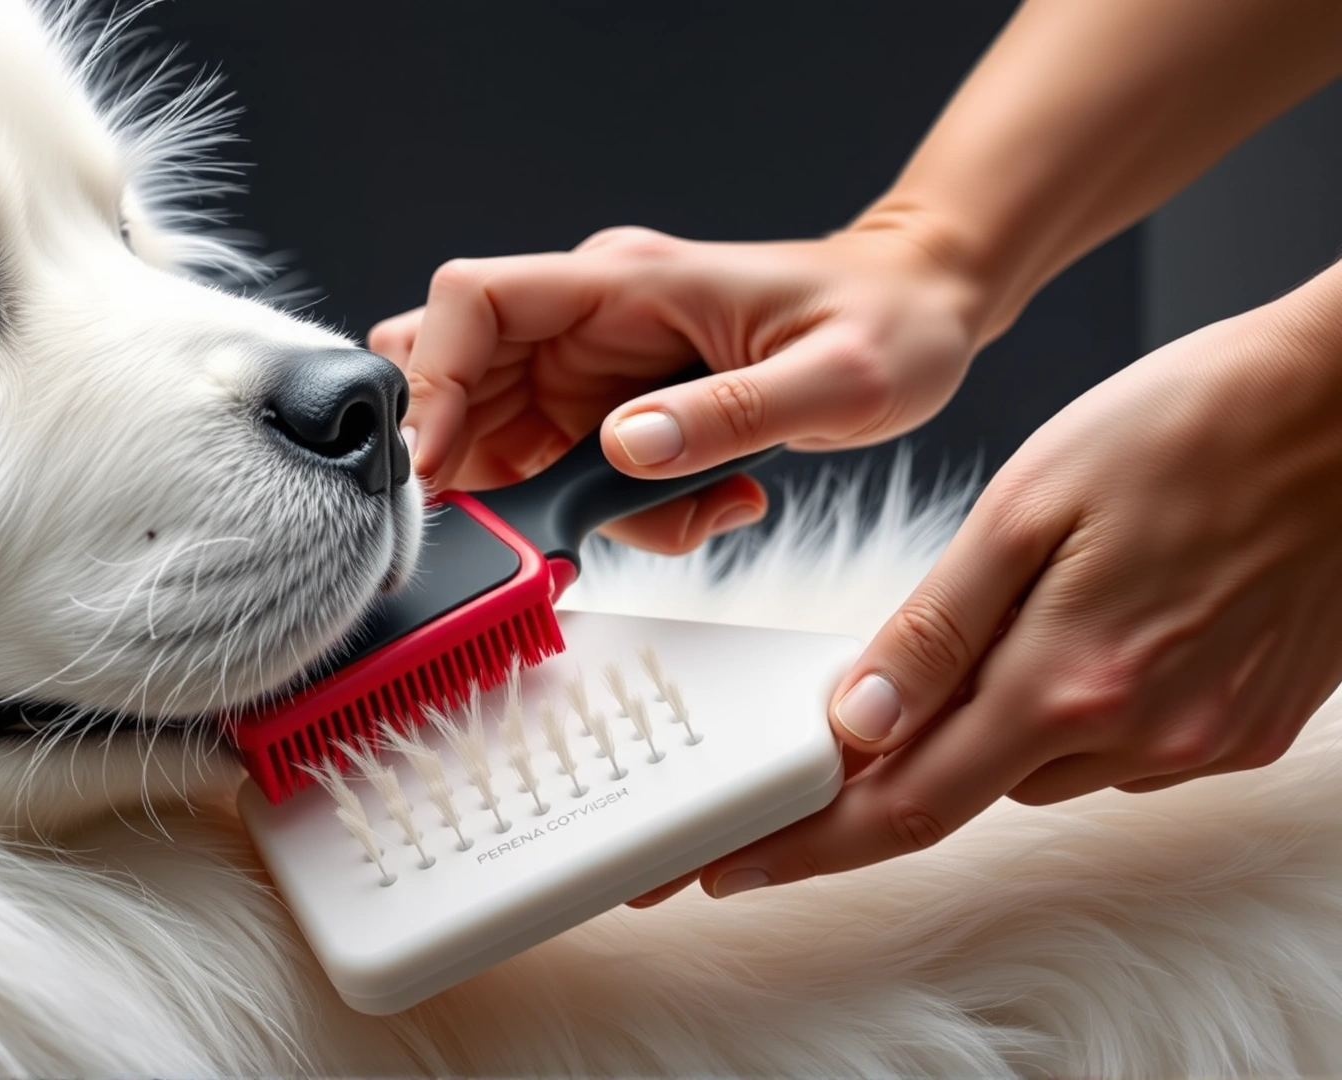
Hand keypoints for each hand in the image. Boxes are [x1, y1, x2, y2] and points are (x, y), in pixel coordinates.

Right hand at [370, 223, 985, 551]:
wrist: (920, 312)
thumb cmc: (887, 323)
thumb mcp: (835, 378)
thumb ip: (728, 415)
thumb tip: (626, 448)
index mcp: (625, 284)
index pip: (475, 300)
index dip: (434, 379)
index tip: (440, 465)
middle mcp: (589, 322)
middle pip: (459, 378)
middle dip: (476, 465)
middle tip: (528, 525)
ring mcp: (591, 368)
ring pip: (501, 443)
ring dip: (550, 505)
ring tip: (667, 516)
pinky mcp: (606, 413)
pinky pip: (558, 476)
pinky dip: (600, 517)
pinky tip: (694, 509)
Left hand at [641, 278, 1341, 904]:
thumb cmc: (1190, 426)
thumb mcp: (1027, 505)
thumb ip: (938, 628)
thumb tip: (857, 721)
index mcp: (1069, 682)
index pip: (905, 808)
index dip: (807, 847)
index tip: (732, 866)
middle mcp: (1139, 737)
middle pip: (968, 789)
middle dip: (889, 774)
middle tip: (837, 732)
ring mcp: (1200, 744)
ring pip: (1041, 767)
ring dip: (991, 728)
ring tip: (999, 629)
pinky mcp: (1245, 735)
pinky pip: (1117, 749)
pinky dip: (1070, 711)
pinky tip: (1082, 635)